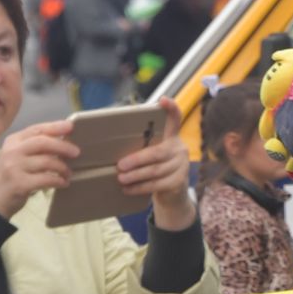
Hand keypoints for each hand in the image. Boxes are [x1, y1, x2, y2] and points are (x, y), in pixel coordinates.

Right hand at [0, 120, 78, 218]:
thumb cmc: (10, 176)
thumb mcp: (17, 157)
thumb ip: (34, 148)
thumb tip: (63, 140)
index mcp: (13, 141)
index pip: (37, 130)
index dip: (55, 127)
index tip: (71, 126)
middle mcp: (12, 152)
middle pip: (43, 142)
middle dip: (63, 146)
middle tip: (76, 152)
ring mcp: (14, 167)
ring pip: (47, 161)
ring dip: (63, 168)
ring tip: (68, 174)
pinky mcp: (19, 184)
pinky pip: (46, 179)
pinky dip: (59, 181)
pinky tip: (63, 183)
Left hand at [118, 98, 195, 230]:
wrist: (173, 193)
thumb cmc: (155, 168)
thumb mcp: (152, 153)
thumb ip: (142, 146)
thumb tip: (110, 144)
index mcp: (172, 136)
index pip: (175, 119)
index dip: (171, 109)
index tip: (163, 100)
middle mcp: (180, 148)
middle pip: (157, 152)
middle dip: (137, 159)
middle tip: (119, 165)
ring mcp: (182, 165)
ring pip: (155, 170)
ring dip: (135, 175)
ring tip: (120, 179)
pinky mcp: (180, 181)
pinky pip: (157, 184)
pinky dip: (140, 187)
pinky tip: (128, 189)